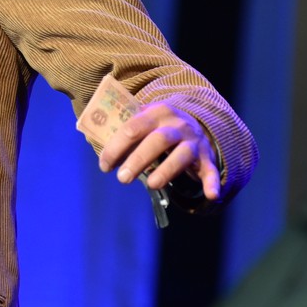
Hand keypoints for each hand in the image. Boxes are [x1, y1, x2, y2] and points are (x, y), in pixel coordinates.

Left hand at [97, 100, 221, 203]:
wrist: (193, 122)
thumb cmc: (155, 126)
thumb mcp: (141, 120)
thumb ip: (121, 129)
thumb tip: (94, 142)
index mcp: (156, 112)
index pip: (132, 128)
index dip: (116, 148)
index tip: (104, 165)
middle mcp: (177, 125)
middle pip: (157, 141)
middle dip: (138, 160)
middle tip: (122, 178)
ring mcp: (194, 141)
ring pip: (181, 156)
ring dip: (166, 171)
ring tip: (152, 185)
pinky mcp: (207, 157)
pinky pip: (211, 170)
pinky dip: (212, 182)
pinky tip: (213, 195)